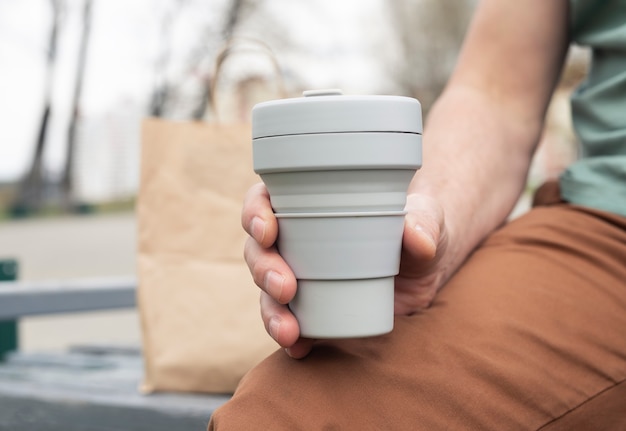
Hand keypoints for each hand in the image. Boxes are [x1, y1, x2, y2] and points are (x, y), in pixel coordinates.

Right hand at [242, 183, 448, 357]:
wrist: (425, 268)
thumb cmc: (418, 228)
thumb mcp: (426, 220)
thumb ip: (425, 222)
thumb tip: (416, 237)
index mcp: (308, 204)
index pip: (265, 200)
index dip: (256, 214)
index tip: (267, 230)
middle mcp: (295, 240)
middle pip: (258, 250)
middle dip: (263, 269)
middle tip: (285, 287)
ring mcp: (300, 276)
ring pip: (267, 292)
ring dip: (270, 311)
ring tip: (289, 330)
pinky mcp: (312, 309)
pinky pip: (291, 324)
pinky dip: (290, 339)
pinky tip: (299, 349)